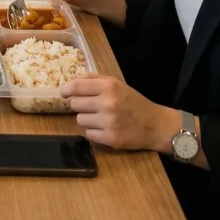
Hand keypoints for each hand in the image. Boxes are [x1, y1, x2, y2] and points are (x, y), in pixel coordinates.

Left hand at [63, 75, 183, 153]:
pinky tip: (106, 129)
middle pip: (74, 104)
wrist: (155, 125)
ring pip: (79, 120)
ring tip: (102, 118)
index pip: (76, 86)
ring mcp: (108, 122)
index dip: (66, 90)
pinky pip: (88, 134)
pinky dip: (94, 132)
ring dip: (87, 120)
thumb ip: (93, 80)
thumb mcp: (117, 84)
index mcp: (109, 87)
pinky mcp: (110, 139)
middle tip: (93, 107)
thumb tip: (70, 83)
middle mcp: (108, 103)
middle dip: (81, 105)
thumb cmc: (133, 102)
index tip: (64, 93)